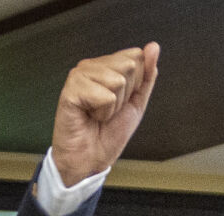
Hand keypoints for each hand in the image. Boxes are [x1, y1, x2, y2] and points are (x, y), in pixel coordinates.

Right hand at [51, 43, 159, 185]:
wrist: (91, 159)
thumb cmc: (107, 133)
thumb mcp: (136, 102)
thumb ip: (146, 75)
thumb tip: (153, 47)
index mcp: (105, 66)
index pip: (136, 56)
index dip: (135, 84)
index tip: (120, 102)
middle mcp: (91, 67)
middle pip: (129, 65)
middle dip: (125, 94)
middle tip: (108, 110)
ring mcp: (79, 77)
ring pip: (117, 80)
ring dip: (113, 106)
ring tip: (98, 114)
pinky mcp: (70, 91)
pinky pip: (105, 96)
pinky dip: (102, 112)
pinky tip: (89, 117)